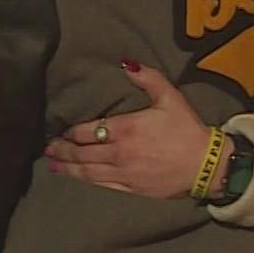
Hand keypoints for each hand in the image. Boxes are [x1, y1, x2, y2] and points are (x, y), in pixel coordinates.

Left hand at [46, 60, 220, 198]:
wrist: (205, 165)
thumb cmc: (187, 130)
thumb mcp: (170, 97)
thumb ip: (147, 78)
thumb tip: (125, 63)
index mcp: (125, 129)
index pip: (88, 131)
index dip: (71, 132)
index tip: (60, 131)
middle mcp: (118, 152)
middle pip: (82, 152)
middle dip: (63, 150)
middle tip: (48, 148)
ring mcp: (123, 173)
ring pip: (87, 171)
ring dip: (68, 167)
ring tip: (53, 163)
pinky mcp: (130, 188)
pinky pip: (102, 184)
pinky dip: (86, 180)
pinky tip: (77, 177)